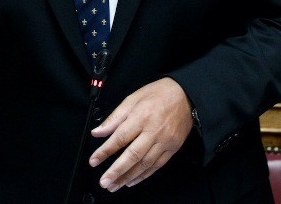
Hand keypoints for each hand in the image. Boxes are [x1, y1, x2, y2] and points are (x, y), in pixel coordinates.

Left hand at [89, 77, 193, 191]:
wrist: (186, 95)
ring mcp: (165, 141)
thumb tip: (98, 131)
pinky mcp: (173, 148)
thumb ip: (115, 117)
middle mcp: (153, 131)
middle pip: (133, 155)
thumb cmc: (159, 94)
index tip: (94, 161)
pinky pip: (157, 166)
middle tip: (104, 181)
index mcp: (141, 116)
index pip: (120, 138)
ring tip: (114, 185)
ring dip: (128, 177)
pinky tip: (132, 181)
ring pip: (144, 164)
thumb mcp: (133, 99)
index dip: (105, 151)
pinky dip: (143, 175)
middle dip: (116, 171)